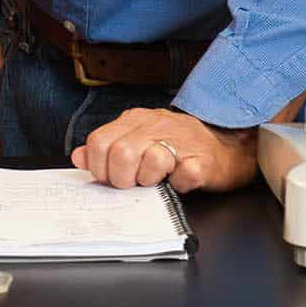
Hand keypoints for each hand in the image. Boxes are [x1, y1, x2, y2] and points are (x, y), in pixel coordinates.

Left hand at [71, 106, 257, 192]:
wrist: (227, 144)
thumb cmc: (179, 145)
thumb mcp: (138, 139)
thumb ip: (107, 146)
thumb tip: (79, 157)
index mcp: (135, 121)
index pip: (99, 141)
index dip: (98, 167)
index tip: (109, 178)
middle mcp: (156, 126)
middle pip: (120, 153)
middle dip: (121, 178)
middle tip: (132, 184)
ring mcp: (182, 142)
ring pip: (151, 161)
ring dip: (150, 180)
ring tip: (158, 180)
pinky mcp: (204, 161)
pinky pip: (184, 177)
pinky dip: (179, 185)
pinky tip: (180, 181)